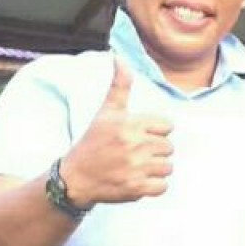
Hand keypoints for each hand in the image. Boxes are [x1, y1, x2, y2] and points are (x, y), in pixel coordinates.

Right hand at [59, 56, 173, 204]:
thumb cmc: (94, 141)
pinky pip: (163, 187)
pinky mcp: (136, 188)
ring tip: (135, 167)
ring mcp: (136, 167)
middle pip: (169, 147)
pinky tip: (137, 180)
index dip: (155, 132)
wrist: (76, 177)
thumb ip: (119, 85)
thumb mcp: (106, 112)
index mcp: (130, 123)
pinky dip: (153, 186)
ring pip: (168, 167)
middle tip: (133, 153)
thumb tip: (118, 57)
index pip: (167, 126)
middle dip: (154, 151)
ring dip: (155, 169)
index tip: (137, 136)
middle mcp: (134, 144)